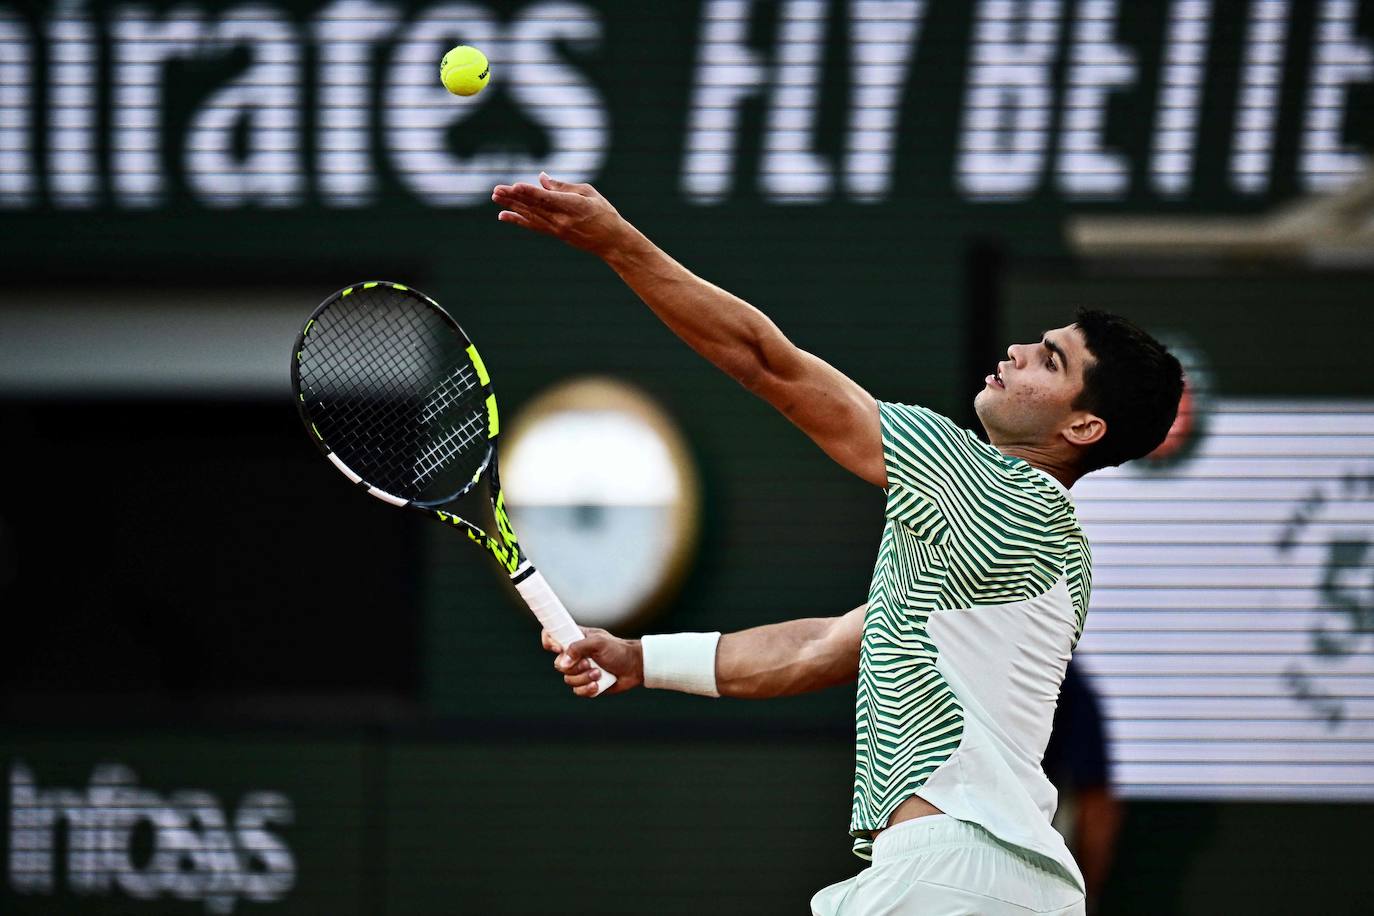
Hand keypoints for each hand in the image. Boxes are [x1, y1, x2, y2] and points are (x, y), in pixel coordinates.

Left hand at [491, 173, 627, 255]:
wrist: (611, 242)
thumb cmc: (604, 213)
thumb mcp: (588, 193)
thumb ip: (563, 186)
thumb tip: (541, 178)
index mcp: (573, 206)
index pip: (547, 199)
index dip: (530, 192)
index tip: (515, 186)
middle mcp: (562, 220)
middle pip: (534, 207)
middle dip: (514, 197)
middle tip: (497, 190)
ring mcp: (557, 229)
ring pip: (530, 216)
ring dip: (511, 206)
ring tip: (496, 197)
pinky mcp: (555, 234)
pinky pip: (533, 226)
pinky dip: (517, 220)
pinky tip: (503, 215)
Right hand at [542, 626, 642, 697]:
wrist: (634, 667)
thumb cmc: (618, 650)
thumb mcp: (599, 643)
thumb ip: (578, 648)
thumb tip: (562, 662)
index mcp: (575, 639)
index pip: (552, 635)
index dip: (549, 642)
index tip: (558, 648)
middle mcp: (574, 655)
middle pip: (558, 664)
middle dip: (574, 667)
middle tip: (589, 663)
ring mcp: (579, 670)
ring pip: (568, 679)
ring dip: (584, 678)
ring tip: (599, 673)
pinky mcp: (586, 684)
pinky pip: (577, 691)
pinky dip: (588, 689)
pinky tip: (598, 684)